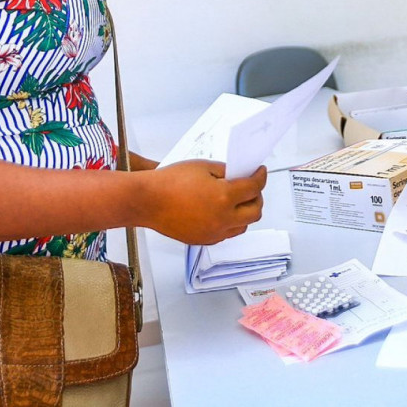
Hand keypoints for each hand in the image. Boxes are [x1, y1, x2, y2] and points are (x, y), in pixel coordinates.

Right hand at [144, 160, 265, 244]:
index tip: (260, 172)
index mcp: (224, 197)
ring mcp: (213, 233)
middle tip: (252, 187)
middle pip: (255, 212)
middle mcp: (222, 219)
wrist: (146, 201)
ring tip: (238, 201)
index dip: (260, 177)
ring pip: (243, 226)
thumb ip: (226, 172)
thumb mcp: (203, 166)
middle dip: (258, 197)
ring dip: (245, 213)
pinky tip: (222, 212)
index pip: (254, 188)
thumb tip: (240, 176)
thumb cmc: (170, 181)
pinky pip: (226, 234)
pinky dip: (230, 223)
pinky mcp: (203, 240)